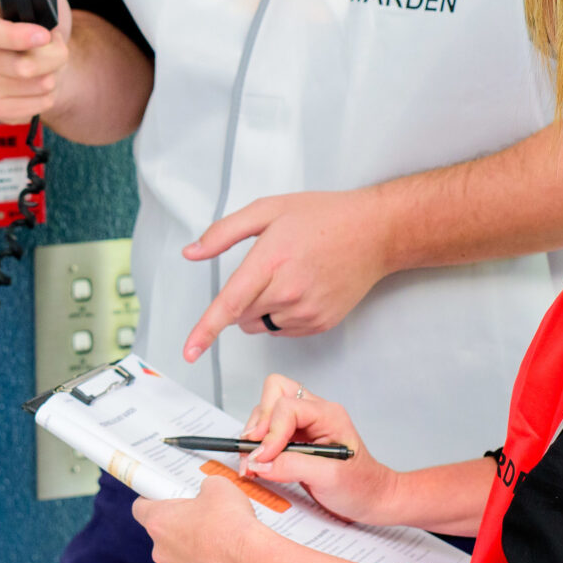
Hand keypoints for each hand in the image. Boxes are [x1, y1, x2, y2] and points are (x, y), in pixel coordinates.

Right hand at [0, 0, 72, 122]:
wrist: (47, 61)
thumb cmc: (44, 31)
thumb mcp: (47, 3)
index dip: (19, 36)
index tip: (46, 36)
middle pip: (20, 66)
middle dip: (54, 58)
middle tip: (59, 50)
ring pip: (33, 86)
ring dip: (53, 76)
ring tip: (51, 67)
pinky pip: (31, 107)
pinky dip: (46, 98)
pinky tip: (41, 87)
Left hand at [134, 477, 270, 562]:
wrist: (252, 558)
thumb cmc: (232, 521)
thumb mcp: (216, 485)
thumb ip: (203, 488)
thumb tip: (206, 493)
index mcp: (159, 522)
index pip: (140, 508)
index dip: (151, 500)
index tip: (162, 498)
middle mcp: (160, 551)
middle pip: (162, 534)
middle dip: (178, 526)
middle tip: (201, 518)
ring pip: (178, 557)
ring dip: (191, 549)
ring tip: (216, 541)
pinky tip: (222, 559)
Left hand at [179, 189, 392, 360]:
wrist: (373, 233)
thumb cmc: (322, 217)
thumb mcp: (268, 210)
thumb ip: (224, 232)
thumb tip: (192, 252)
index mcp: (270, 261)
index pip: (230, 304)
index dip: (206, 330)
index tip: (189, 352)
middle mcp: (288, 292)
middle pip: (242, 316)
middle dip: (241, 299)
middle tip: (266, 269)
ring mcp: (307, 312)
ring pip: (261, 326)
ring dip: (261, 309)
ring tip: (287, 276)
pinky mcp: (320, 323)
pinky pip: (283, 330)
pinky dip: (281, 315)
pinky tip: (301, 289)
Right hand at [238, 374, 397, 524]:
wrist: (371, 498)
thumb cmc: (361, 486)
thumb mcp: (330, 478)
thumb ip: (294, 467)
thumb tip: (261, 463)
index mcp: (328, 415)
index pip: (288, 407)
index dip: (271, 431)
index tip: (263, 458)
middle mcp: (314, 413)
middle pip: (274, 393)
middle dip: (259, 423)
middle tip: (255, 453)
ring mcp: (303, 423)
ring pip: (266, 410)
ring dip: (255, 435)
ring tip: (254, 464)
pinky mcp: (294, 437)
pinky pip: (267, 429)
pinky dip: (257, 445)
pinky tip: (260, 464)